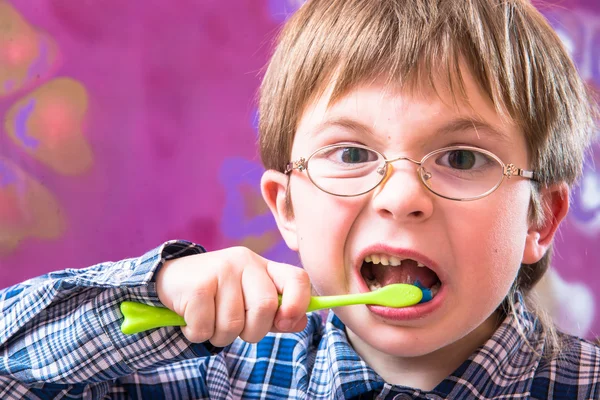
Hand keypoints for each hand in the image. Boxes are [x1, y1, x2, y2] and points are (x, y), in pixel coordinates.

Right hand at [155, 247, 310, 346]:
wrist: (171, 280)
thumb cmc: (217, 296)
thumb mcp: (249, 301)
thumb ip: (275, 313)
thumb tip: (299, 322)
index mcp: (264, 266)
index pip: (298, 279)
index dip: (298, 304)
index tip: (285, 323)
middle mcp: (245, 262)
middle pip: (265, 307)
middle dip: (252, 332)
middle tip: (235, 329)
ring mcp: (221, 270)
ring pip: (233, 324)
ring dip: (220, 336)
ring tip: (209, 321)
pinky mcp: (198, 285)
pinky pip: (206, 328)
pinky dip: (198, 333)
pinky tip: (192, 319)